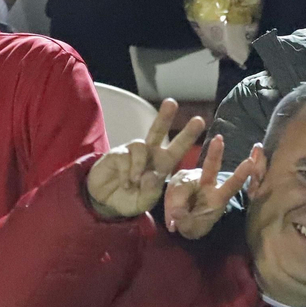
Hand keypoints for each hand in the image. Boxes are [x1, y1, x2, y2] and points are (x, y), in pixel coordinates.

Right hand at [87, 99, 206, 219]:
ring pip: (141, 145)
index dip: (188, 135)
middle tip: (171, 103)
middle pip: (158, 130)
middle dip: (165, 117)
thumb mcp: (144, 201)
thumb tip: (150, 175)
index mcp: (162, 164)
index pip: (178, 148)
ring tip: (134, 182)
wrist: (106, 203)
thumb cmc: (130, 200)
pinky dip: (126, 172)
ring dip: (139, 166)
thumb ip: (150, 191)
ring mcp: (132, 152)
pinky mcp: (117, 154)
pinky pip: (125, 157)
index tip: (199, 120)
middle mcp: (149, 154)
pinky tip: (125, 183)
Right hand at [163, 134, 262, 239]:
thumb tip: (176, 213)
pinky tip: (170, 215)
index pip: (232, 185)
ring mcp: (193, 178)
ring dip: (175, 203)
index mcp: (219, 196)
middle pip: (211, 167)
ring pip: (182, 185)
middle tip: (219, 140)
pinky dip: (169, 202)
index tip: (251, 162)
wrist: (181, 221)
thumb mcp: (192, 228)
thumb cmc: (194, 223)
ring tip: (174, 222)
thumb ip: (186, 221)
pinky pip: (172, 188)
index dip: (241, 175)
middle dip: (215, 153)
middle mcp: (208, 183)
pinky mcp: (179, 178)